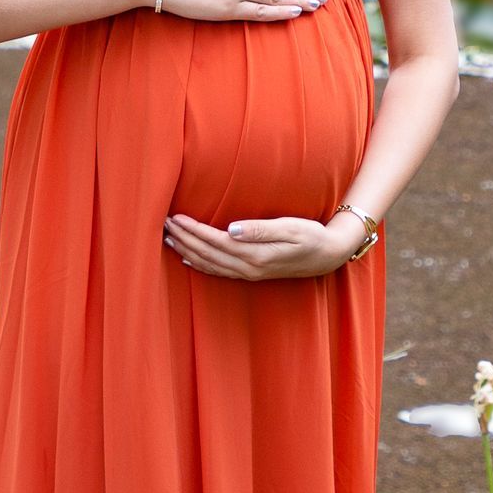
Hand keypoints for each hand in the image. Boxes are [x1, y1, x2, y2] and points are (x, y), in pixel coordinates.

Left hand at [163, 211, 359, 280]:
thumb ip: (260, 229)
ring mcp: (249, 273)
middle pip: (207, 255)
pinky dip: (201, 265)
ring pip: (209, 265)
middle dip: (184, 240)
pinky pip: (219, 272)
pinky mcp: (252, 273)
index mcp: (255, 255)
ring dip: (188, 252)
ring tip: (169, 239)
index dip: (193, 231)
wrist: (329, 256)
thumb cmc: (312, 236)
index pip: (214, 242)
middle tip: (164, 225)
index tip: (175, 218)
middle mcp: (248, 268)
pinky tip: (189, 259)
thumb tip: (231, 229)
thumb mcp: (291, 228)